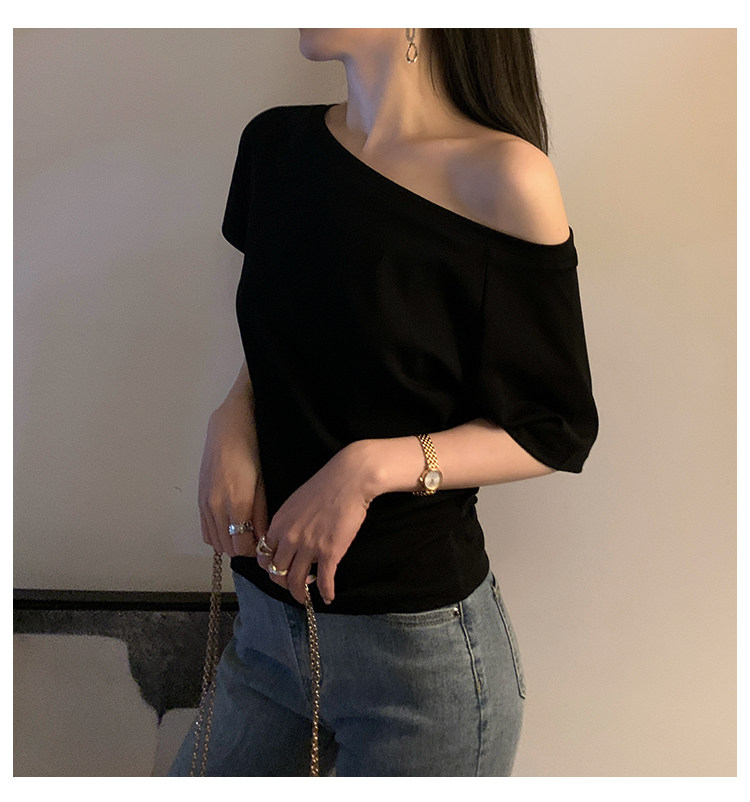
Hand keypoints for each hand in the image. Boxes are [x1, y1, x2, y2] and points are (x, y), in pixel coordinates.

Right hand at [198, 398, 267, 557]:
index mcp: (236, 504)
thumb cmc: (251, 452)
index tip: (264, 545)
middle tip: (256, 540)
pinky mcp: (199, 499)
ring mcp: (205, 504)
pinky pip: (205, 529)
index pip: (241, 545)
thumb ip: (261, 514)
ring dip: (229, 543)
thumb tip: (263, 537)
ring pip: (214, 541)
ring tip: (244, 533)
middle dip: (243, 549)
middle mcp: (216, 507)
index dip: (254, 551)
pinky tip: (230, 525)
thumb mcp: (263, 484)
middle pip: (227, 547)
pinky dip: (217, 534)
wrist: (228, 430)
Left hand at [256, 441, 378, 605]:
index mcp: (279, 524)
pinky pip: (324, 581)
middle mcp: (289, 538)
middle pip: (276, 573)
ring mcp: (309, 547)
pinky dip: (326, 593)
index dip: (269, 568)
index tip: (278, 571)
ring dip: (299, 593)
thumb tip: (288, 537)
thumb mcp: (295, 502)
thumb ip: (288, 522)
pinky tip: (328, 597)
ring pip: (296, 581)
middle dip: (282, 584)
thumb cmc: (325, 485)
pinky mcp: (330, 552)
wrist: (349, 479)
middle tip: (291, 586)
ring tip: (305, 597)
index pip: (263, 556)